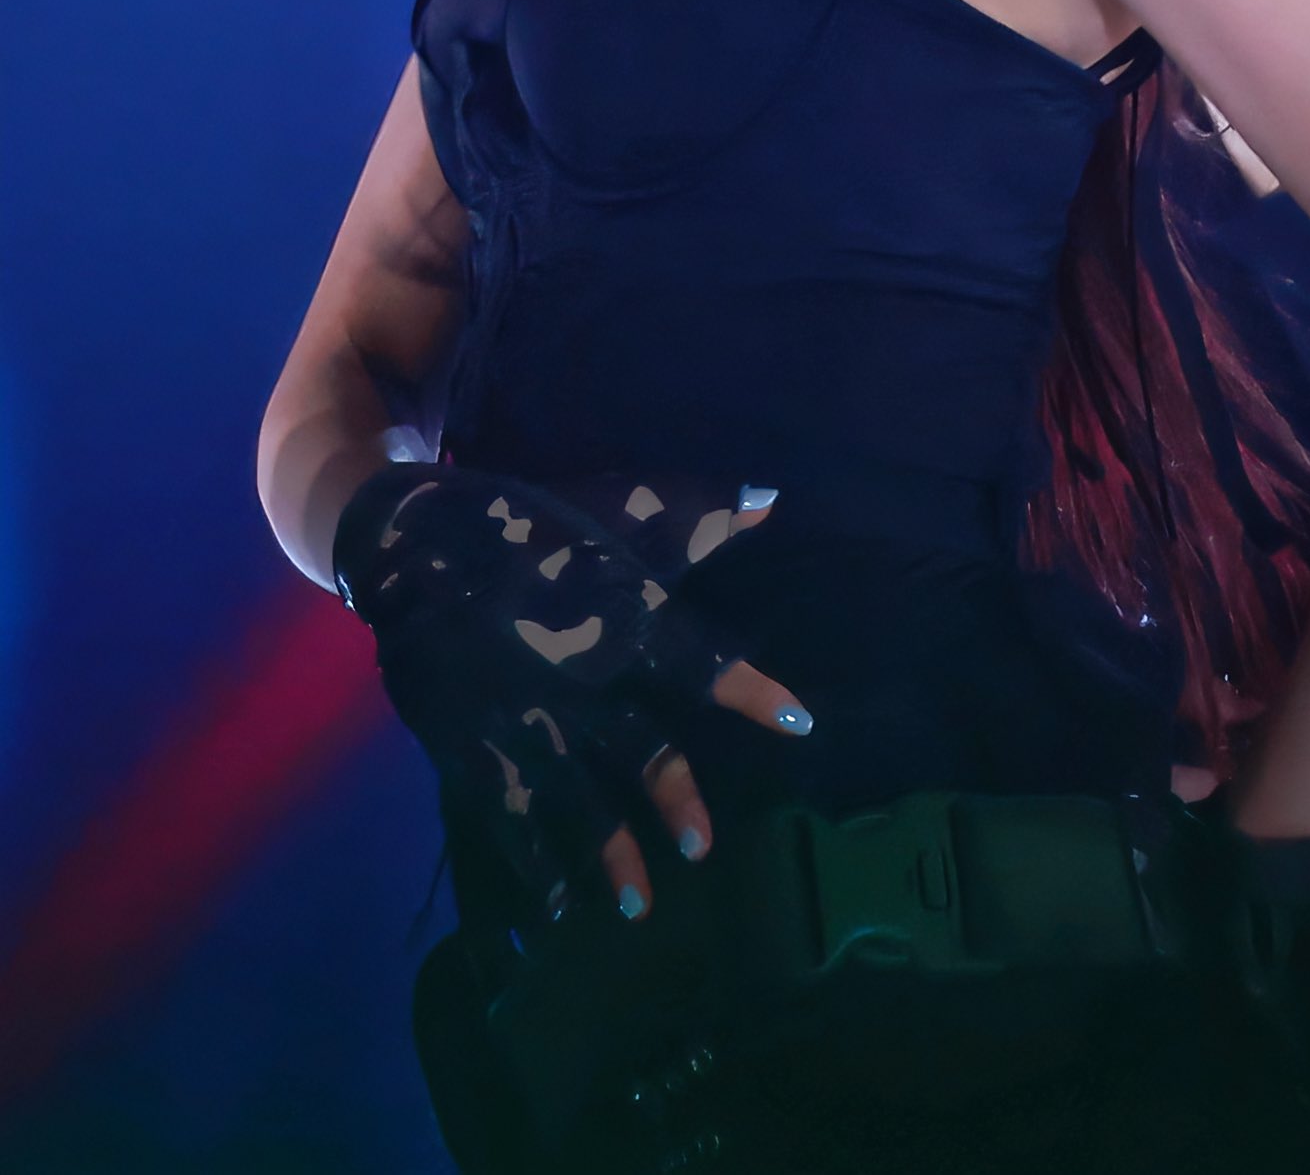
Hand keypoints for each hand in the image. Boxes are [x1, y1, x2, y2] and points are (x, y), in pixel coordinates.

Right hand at [333, 462, 810, 921]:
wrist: (413, 543)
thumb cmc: (526, 523)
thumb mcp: (612, 506)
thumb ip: (691, 515)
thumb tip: (774, 498)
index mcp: (622, 616)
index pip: (700, 661)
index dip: (750, 693)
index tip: (799, 726)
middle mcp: (582, 679)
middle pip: (640, 750)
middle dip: (673, 797)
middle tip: (702, 847)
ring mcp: (526, 721)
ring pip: (579, 800)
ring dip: (612, 853)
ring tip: (641, 906)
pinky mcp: (476, 747)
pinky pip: (512, 816)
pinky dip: (535, 864)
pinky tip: (557, 907)